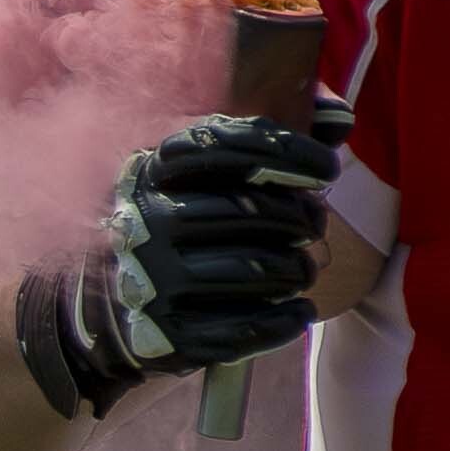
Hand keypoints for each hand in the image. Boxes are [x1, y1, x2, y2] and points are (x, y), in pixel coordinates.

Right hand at [13, 113, 334, 416]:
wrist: (109, 309)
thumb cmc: (181, 228)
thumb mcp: (203, 175)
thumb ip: (270, 142)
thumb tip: (340, 117)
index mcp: (150, 173)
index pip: (222, 146)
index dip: (284, 152)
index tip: (326, 170)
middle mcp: (143, 222)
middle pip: (249, 211)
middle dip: (299, 219)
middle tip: (311, 226)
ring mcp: (151, 280)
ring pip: (256, 270)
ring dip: (296, 270)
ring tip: (300, 269)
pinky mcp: (165, 333)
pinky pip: (245, 327)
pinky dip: (283, 320)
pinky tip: (297, 312)